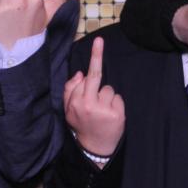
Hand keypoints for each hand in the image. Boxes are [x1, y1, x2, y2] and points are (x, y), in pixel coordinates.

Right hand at [64, 37, 124, 156]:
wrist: (94, 148)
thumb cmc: (81, 124)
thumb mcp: (69, 109)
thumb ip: (70, 90)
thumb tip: (81, 73)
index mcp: (77, 102)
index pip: (86, 76)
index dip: (94, 57)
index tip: (98, 40)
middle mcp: (89, 105)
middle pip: (97, 77)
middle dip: (97, 56)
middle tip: (99, 41)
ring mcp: (105, 110)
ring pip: (109, 89)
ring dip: (106, 96)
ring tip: (102, 110)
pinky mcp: (117, 115)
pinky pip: (118, 99)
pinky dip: (115, 104)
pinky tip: (110, 115)